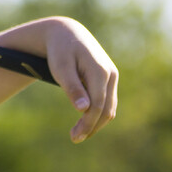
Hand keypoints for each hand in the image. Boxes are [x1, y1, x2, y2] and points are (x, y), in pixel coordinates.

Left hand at [39, 17, 118, 142]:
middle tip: (74, 138)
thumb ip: (72, 87)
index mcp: (100, 71)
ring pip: (109, 107)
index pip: (98, 104)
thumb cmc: (60, 50)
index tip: (75, 136)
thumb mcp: (61, 68)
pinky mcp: (108, 78)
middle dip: (92, 126)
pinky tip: (85, 120)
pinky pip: (107, 101)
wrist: (65, 32)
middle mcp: (110, 74)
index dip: (88, 123)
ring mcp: (111, 75)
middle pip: (106, 109)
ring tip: (78, 133)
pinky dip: (98, 113)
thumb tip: (84, 109)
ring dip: (96, 122)